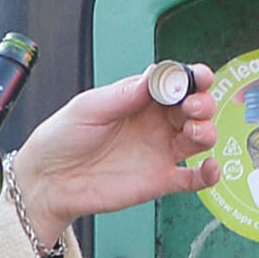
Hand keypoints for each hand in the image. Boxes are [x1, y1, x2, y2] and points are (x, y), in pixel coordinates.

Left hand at [2, 67, 222, 251]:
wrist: (48, 181)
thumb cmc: (62, 138)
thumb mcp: (89, 108)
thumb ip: (124, 94)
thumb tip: (156, 76)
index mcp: (139, 99)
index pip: (175, 83)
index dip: (191, 78)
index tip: (197, 77)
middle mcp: (154, 123)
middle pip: (194, 108)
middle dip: (202, 103)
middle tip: (192, 107)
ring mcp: (160, 151)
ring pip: (199, 139)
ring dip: (207, 132)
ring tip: (195, 133)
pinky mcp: (161, 180)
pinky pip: (194, 179)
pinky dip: (209, 174)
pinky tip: (209, 167)